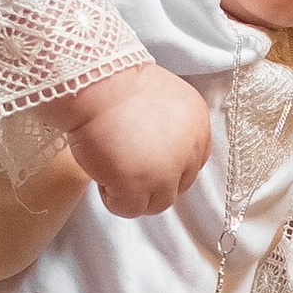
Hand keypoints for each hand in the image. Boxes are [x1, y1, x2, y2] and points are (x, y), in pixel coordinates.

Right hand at [64, 63, 211, 216]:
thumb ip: (169, 127)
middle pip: (178, 186)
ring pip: (158, 203)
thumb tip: (156, 151)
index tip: (145, 158)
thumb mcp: (162, 99)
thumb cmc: (116, 83)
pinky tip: (102, 178)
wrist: (95, 82)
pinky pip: (130, 209)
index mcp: (198, 125)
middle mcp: (188, 150)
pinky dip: (114, 199)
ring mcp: (165, 172)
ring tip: (112, 172)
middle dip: (154, 181)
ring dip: (136, 194)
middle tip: (126, 165)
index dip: (167, 164)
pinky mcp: (137, 186)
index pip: (192, 163)